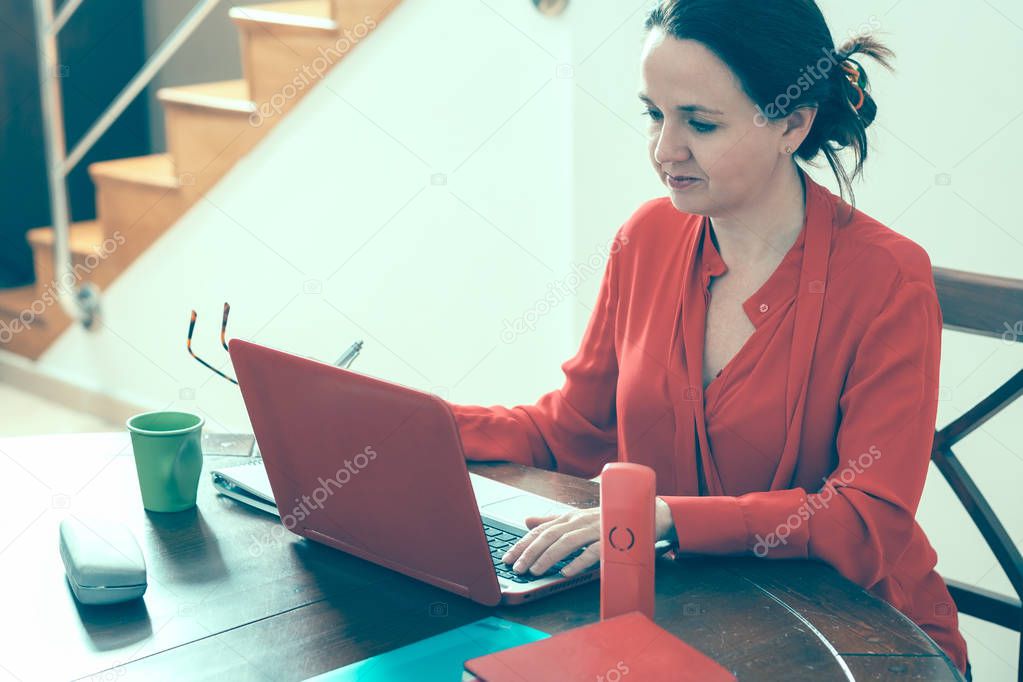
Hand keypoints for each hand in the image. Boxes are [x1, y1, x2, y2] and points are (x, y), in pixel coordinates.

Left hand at [501, 498, 676, 577]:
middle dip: (530, 551)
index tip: (507, 558)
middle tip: (517, 568)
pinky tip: (566, 572)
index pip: (541, 530)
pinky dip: (579, 562)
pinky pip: (594, 551)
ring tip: (535, 571)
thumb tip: (527, 520)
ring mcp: (595, 529)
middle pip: (550, 535)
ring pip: (567, 542)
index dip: (522, 543)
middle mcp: (580, 521)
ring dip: (549, 557)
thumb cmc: (608, 519)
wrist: (646, 514)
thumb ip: (553, 520)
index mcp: (570, 518)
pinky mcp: (611, 540)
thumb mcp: (578, 519)